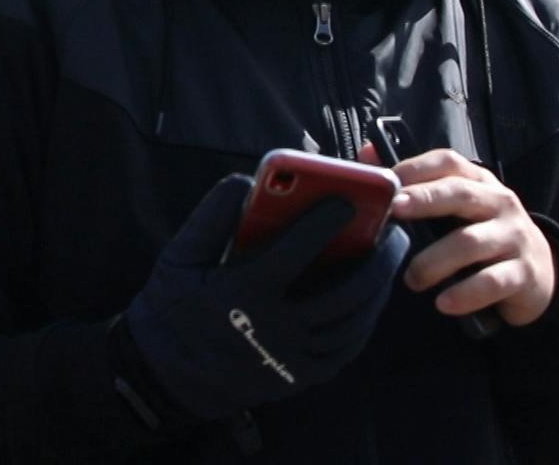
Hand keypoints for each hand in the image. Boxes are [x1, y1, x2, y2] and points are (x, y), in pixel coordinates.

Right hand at [116, 175, 408, 424]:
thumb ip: (211, 216)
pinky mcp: (301, 376)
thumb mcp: (179, 257)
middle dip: (376, 257)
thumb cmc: (171, 308)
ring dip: (377, 286)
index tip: (348, 197)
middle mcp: (276, 328)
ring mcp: (293, 358)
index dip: (325, 220)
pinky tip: (370, 295)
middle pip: (344, 290)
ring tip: (388, 256)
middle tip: (393, 229)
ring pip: (352, 321)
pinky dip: (365, 318)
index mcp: (244, 293)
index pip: (296, 250)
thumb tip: (246, 181)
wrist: (165, 377)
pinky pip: (346, 346)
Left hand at [391, 150, 554, 326]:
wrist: (539, 273)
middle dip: (424, 200)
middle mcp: (500, 203)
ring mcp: (514, 237)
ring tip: (412, 279)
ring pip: (471, 242)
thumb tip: (365, 155)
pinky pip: (493, 281)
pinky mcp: (524, 272)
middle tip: (393, 212)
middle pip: (460, 194)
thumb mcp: (455, 206)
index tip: (386, 181)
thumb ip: (413, 183)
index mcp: (479, 182)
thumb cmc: (484, 233)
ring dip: (435, 261)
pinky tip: (443, 303)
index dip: (416, 168)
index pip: (449, 162)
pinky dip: (466, 293)